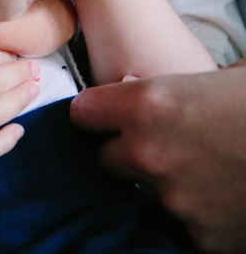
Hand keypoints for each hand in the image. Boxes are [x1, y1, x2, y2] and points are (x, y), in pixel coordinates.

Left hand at [70, 62, 245, 252]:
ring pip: (142, 191)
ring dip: (163, 182)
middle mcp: (149, 153)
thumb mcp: (227, 74)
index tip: (107, 114)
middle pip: (105, 158)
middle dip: (127, 150)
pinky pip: (182, 222)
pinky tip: (227, 195)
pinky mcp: (201, 236)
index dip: (97, 113)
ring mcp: (174, 199)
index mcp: (148, 104)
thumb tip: (136, 84)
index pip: (83, 113)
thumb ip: (173, 84)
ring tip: (206, 168)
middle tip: (165, 142)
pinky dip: (198, 212)